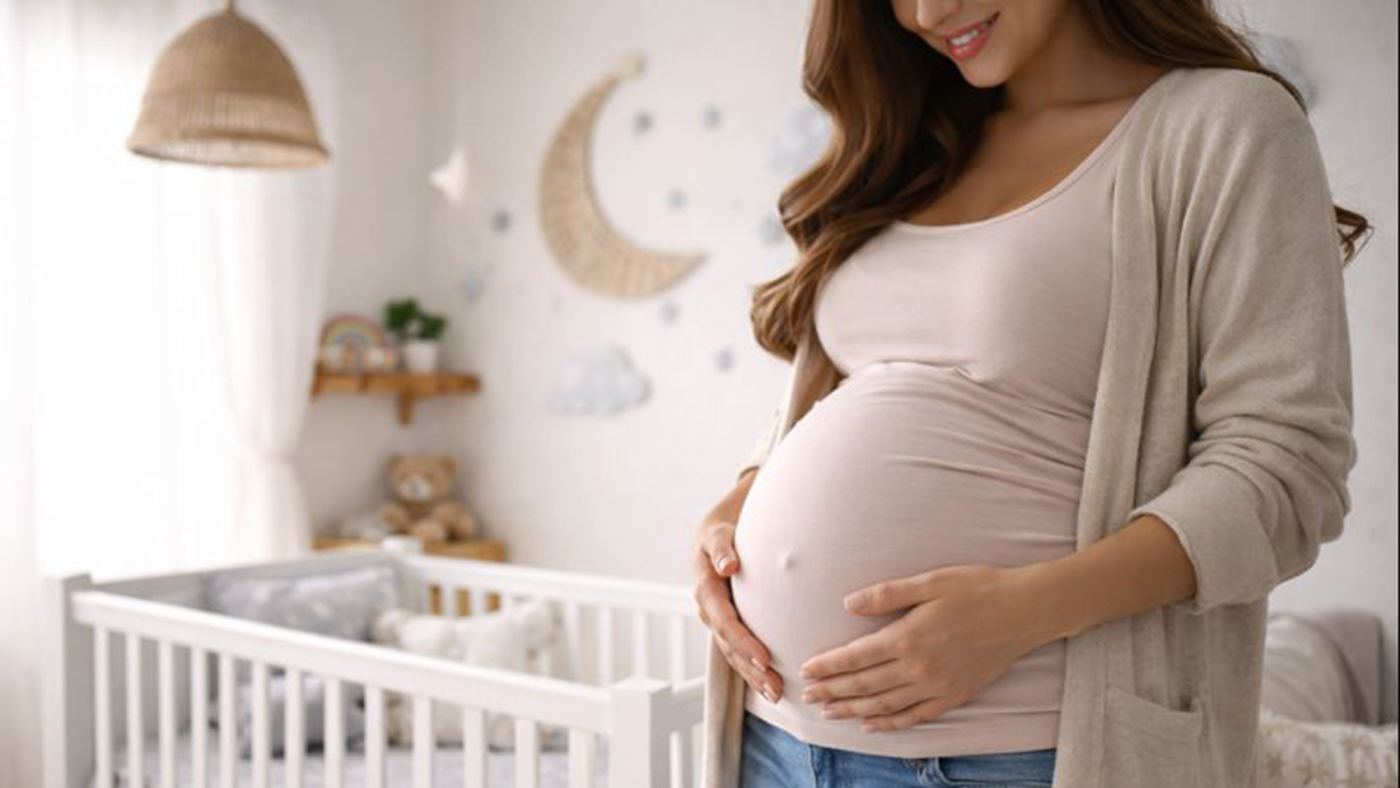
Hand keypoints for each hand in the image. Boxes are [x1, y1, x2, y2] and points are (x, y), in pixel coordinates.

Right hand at [692, 510, 782, 703]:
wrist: (713, 541)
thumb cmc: (720, 536)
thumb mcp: (718, 535)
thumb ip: (722, 549)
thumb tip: (729, 564)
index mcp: (706, 590)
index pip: (725, 622)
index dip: (743, 641)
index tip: (765, 658)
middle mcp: (709, 612)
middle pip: (730, 646)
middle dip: (751, 668)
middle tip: (775, 686)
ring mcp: (717, 623)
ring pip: (733, 656)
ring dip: (753, 677)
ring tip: (776, 694)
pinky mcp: (727, 629)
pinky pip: (737, 654)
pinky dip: (751, 672)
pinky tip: (769, 687)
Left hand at [797, 564, 1046, 731]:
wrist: (1026, 610)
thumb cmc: (977, 588)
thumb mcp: (930, 582)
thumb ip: (887, 595)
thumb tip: (848, 603)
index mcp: (908, 637)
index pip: (856, 657)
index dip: (829, 666)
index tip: (806, 671)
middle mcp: (919, 667)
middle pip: (865, 685)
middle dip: (833, 691)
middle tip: (807, 696)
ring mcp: (938, 685)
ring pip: (885, 705)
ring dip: (853, 709)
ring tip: (828, 712)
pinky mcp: (955, 695)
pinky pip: (916, 716)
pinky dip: (891, 723)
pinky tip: (871, 725)